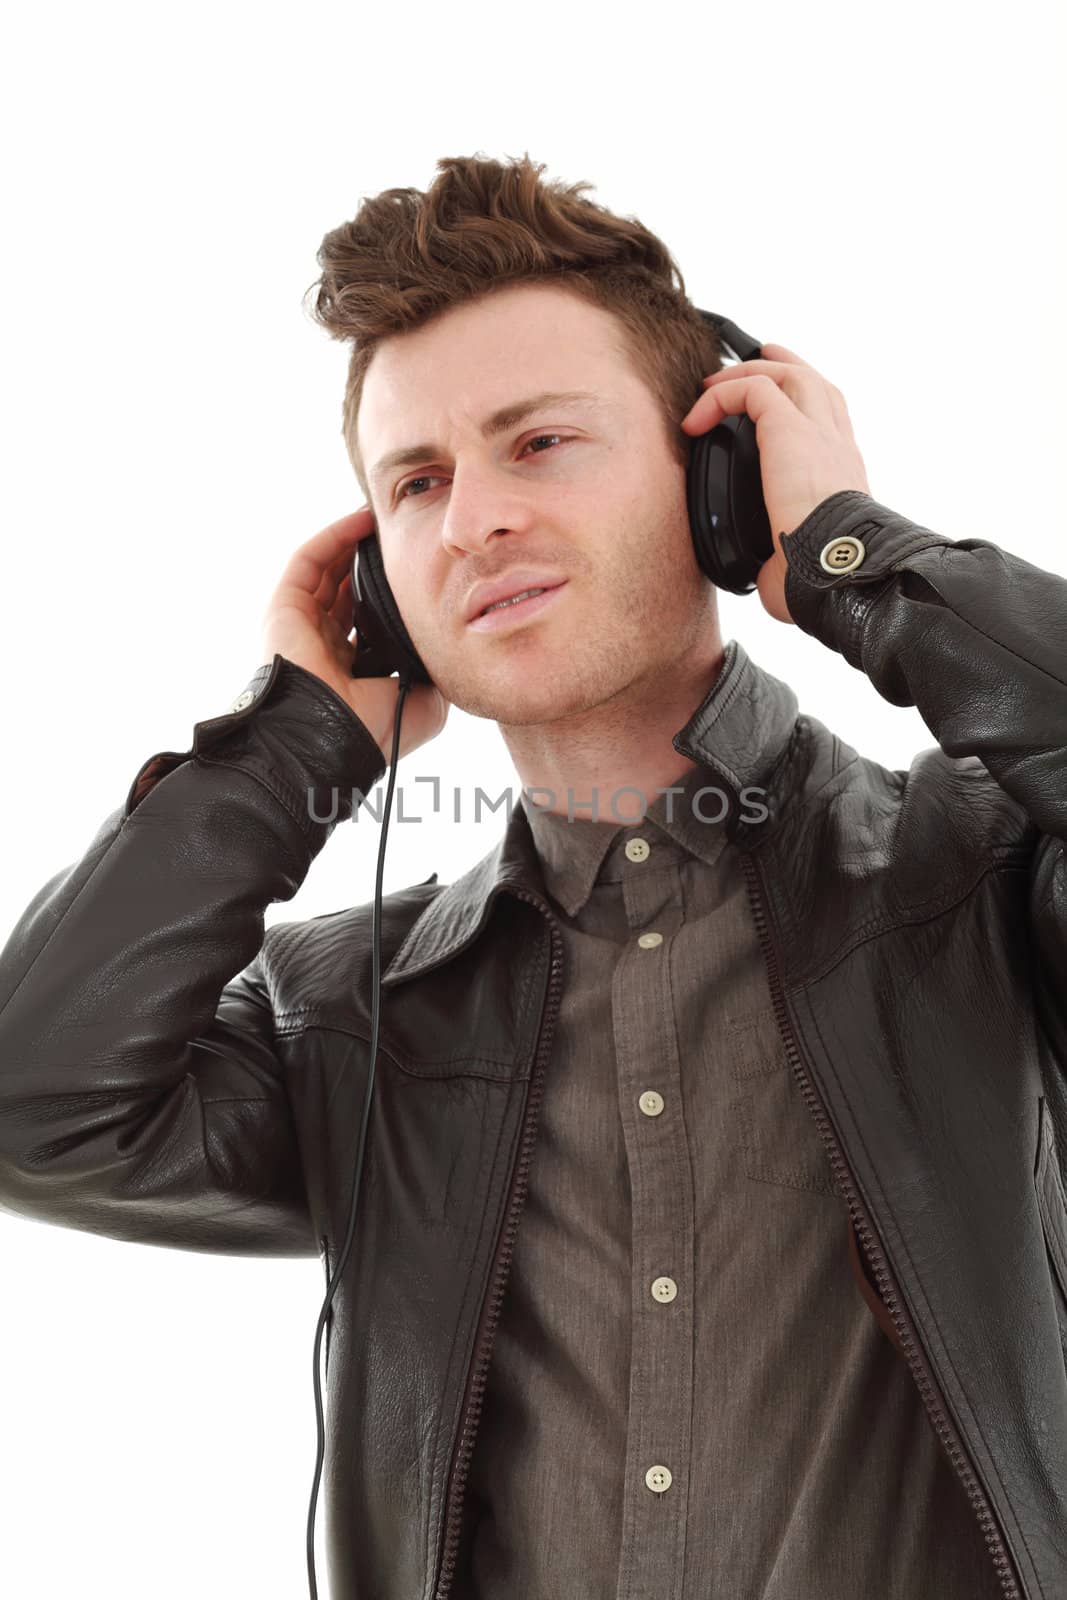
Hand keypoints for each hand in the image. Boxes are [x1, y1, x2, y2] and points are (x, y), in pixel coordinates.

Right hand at [262, 506, 449, 762]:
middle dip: (374, 561)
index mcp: (353, 668)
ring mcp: (302, 624)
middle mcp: (325, 643)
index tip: (421, 569)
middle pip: (348, 588)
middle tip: (404, 537)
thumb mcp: (425, 701)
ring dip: (355, 541)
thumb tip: (451, 642)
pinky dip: (334, 536)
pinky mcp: (285, 607)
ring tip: (385, 520)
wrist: (334, 738)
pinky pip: (310, 559)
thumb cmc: (375, 729)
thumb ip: (435, 668)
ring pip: (328, 569)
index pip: (370, 619)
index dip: (394, 592)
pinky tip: (362, 520)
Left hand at [679, 343, 871, 623]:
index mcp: (841, 477)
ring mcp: (818, 433)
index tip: (774, 410)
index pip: (830, 426)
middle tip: (758, 359)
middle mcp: (837, 448)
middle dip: (786, 367)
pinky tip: (696, 419)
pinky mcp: (791, 429)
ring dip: (749, 372)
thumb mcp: (798, 562)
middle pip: (817, 385)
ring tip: (714, 381)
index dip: (803, 409)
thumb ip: (783, 554)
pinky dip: (721, 395)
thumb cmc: (820, 580)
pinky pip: (753, 389)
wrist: (836, 572)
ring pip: (790, 375)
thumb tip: (767, 573)